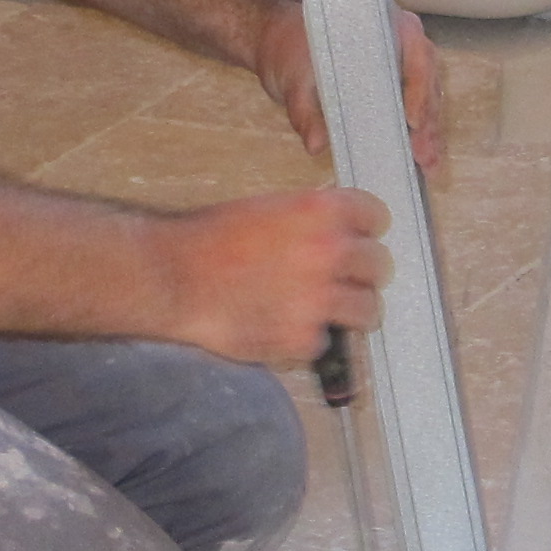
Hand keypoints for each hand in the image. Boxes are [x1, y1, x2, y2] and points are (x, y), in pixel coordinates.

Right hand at [157, 187, 393, 363]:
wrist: (172, 277)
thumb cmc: (209, 240)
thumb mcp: (267, 208)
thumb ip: (309, 219)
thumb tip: (339, 232)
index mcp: (319, 211)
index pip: (375, 216)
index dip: (367, 228)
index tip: (363, 237)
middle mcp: (327, 252)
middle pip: (378, 264)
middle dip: (363, 271)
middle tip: (347, 278)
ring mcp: (318, 299)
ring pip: (368, 308)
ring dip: (351, 309)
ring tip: (327, 309)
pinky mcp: (301, 338)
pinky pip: (325, 342)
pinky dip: (309, 338)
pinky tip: (285, 326)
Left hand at [254, 0, 443, 170]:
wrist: (276, 41)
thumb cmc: (287, 49)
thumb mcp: (293, 80)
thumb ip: (304, 111)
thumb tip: (316, 145)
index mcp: (382, 26)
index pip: (415, 55)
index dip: (419, 89)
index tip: (413, 121)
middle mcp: (400, 42)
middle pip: (427, 81)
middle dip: (428, 121)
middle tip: (423, 156)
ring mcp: (400, 64)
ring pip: (427, 98)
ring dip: (430, 133)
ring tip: (429, 166)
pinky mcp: (393, 86)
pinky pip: (415, 107)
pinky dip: (419, 135)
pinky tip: (422, 163)